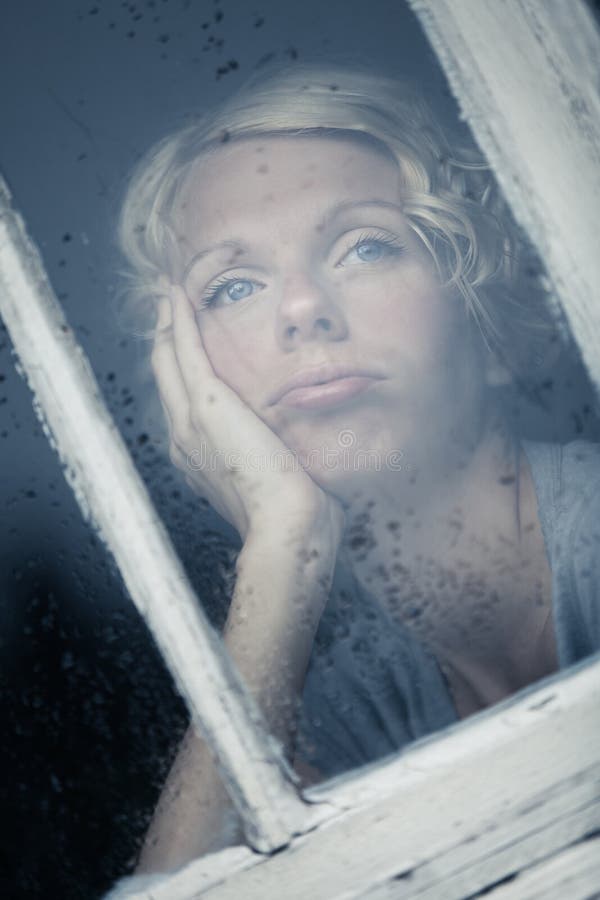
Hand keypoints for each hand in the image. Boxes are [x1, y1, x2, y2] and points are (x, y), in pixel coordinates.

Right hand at [150, 284, 344, 546]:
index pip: (185, 400)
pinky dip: (178, 319)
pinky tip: (178, 294)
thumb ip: (281, 457)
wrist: (289, 528)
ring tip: (173, 291)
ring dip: (170, 321)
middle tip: (173, 303)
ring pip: (166, 359)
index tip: (191, 339)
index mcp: (201, 456)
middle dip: (168, 337)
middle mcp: (184, 438)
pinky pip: (182, 350)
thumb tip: (303, 448)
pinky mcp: (206, 406)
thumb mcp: (283, 481)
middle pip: (166, 375)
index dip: (184, 367)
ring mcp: (189, 422)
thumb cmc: (297, 513)